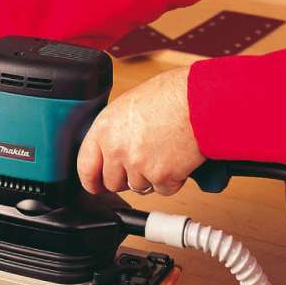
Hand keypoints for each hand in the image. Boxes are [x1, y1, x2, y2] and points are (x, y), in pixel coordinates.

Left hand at [77, 67, 204, 195]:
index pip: (85, 166)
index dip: (91, 180)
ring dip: (150, 177)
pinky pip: (162, 190)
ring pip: (138, 187)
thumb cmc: (172, 95)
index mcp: (104, 129)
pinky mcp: (161, 177)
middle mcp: (117, 149)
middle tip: (141, 163)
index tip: (95, 185)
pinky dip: (172, 180)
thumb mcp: (129, 105)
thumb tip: (111, 147)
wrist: (200, 100)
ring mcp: (138, 165)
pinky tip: (177, 159)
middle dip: (126, 177)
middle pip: (112, 182)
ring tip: (163, 153)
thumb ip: (115, 130)